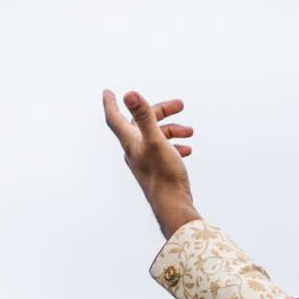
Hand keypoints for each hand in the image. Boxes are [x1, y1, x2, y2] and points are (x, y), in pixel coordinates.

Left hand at [101, 88, 200, 238]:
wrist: (173, 206)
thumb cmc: (164, 175)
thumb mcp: (155, 140)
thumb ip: (143, 116)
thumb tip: (129, 93)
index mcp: (131, 142)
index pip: (115, 117)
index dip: (110, 103)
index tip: (108, 92)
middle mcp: (135, 150)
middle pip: (142, 123)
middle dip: (160, 111)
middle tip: (180, 105)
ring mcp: (145, 161)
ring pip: (156, 136)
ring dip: (173, 130)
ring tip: (190, 132)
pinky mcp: (157, 170)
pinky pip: (164, 151)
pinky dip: (175, 145)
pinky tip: (187, 150)